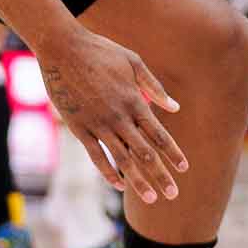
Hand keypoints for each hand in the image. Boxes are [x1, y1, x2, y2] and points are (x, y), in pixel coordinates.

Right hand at [35, 26, 187, 204]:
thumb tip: (175, 108)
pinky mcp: (79, 129)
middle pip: (145, 153)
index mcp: (134, 101)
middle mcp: (119, 117)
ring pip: (123, 160)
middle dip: (161, 176)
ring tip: (151, 199)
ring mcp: (98, 125)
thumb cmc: (100, 51)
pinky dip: (108, 173)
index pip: (159, 135)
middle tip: (174, 195)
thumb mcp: (133, 62)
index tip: (184, 169)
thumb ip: (154, 87)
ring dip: (138, 182)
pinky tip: (118, 185)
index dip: (173, 153)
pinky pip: (96, 156)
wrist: (63, 49)